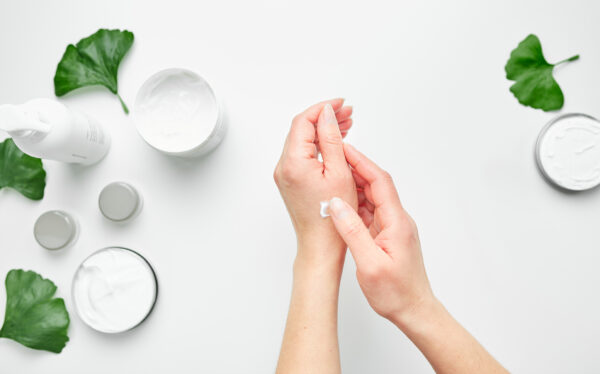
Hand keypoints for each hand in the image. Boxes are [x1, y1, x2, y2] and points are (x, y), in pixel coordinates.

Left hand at [274, 99, 356, 265]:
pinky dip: (318, 146)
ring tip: (346, 126)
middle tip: (347, 114)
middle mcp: (283, 167)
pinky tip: (335, 144)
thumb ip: (332, 139)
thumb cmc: (332, 218)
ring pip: (302, 141)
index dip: (322, 109)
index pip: (304, 122)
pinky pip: (302, 155)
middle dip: (324, 118)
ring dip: (322, 131)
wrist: (320, 246)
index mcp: (293, 162)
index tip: (340, 104)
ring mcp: (284, 174)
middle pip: (301, 130)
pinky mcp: (290, 181)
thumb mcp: (339, 172)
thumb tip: (328, 115)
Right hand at [327, 143, 434, 324]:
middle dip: (355, 169)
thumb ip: (352, 231)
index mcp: (397, 222)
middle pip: (376, 185)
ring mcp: (393, 228)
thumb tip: (336, 203)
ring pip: (372, 198)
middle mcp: (397, 220)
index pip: (379, 182)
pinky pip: (370, 212)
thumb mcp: (369, 264)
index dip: (361, 162)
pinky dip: (355, 204)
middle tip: (332, 160)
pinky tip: (341, 204)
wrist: (414, 310)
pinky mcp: (387, 236)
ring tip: (331, 178)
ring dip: (353, 187)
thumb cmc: (396, 293)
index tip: (343, 150)